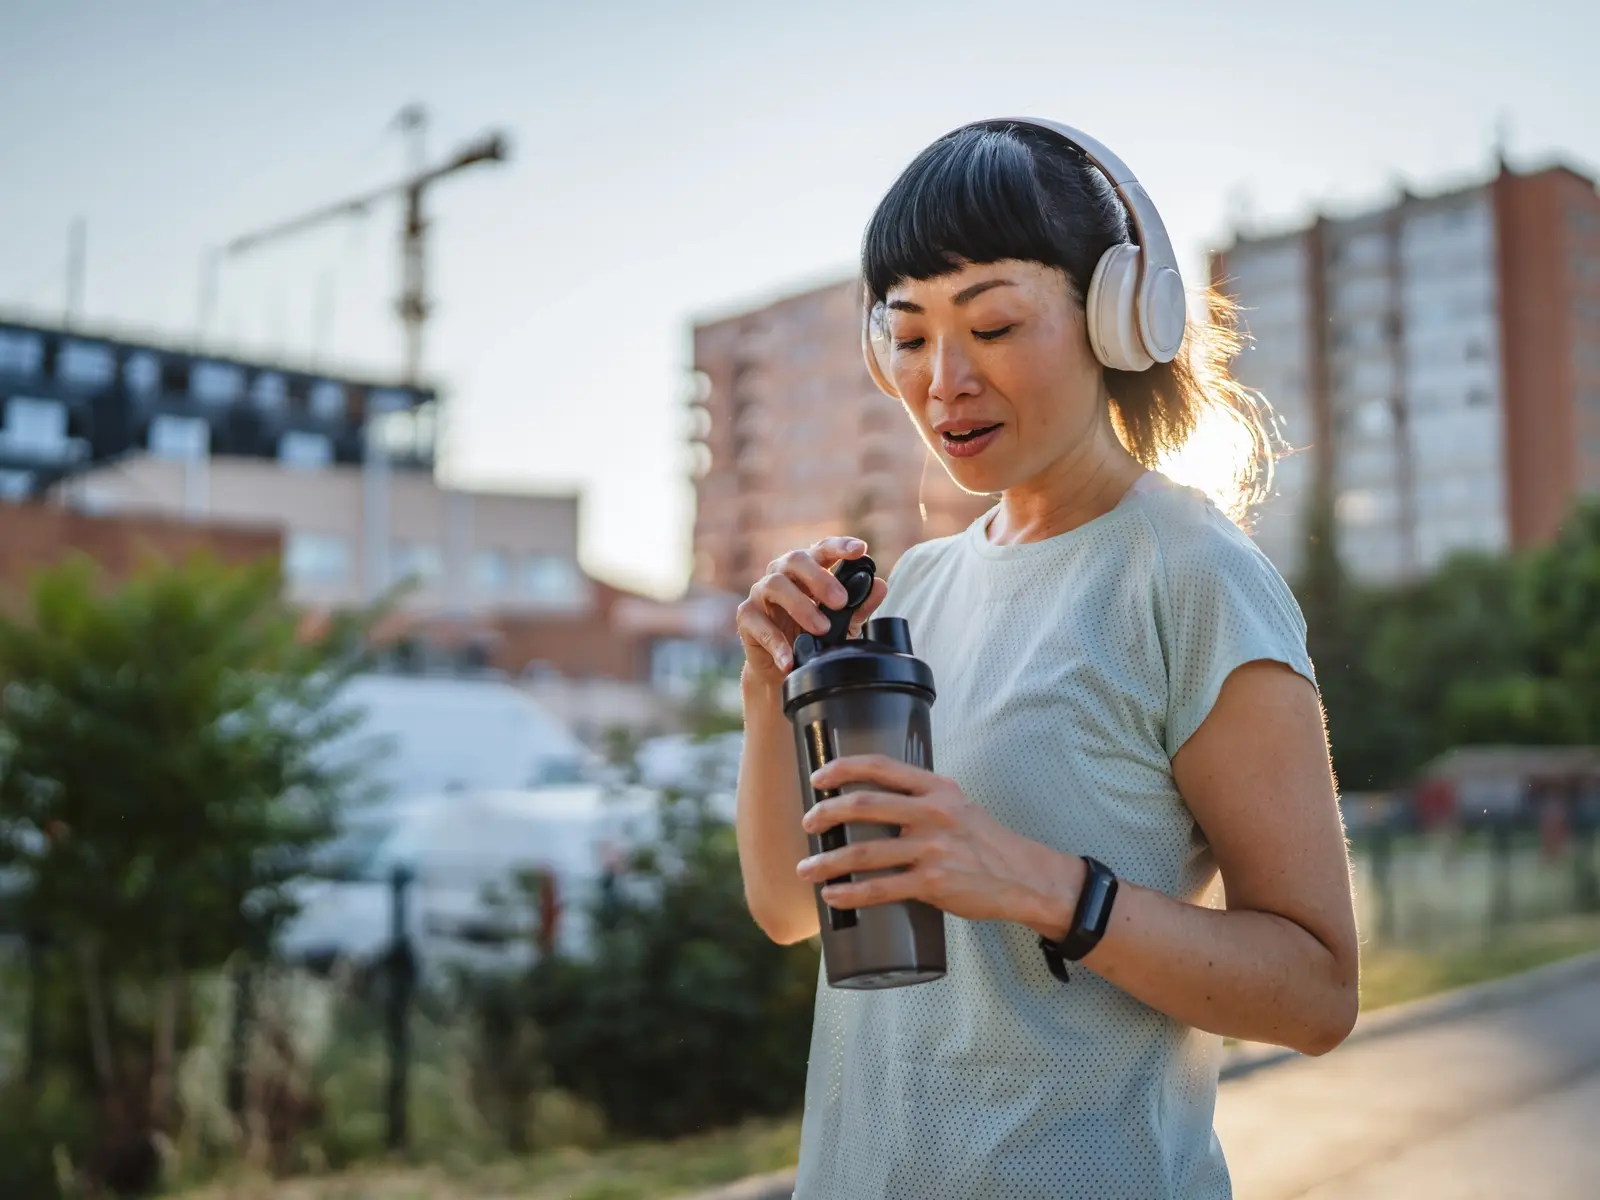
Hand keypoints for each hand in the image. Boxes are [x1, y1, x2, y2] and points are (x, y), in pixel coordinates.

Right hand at [735, 537, 888, 687]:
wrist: (784, 668)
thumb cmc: (813, 635)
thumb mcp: (843, 623)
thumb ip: (860, 605)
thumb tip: (880, 586)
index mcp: (807, 568)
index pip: (823, 549)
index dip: (840, 546)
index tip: (861, 550)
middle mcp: (782, 573)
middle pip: (796, 560)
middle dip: (820, 578)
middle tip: (841, 601)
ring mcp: (761, 592)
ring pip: (775, 585)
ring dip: (801, 606)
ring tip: (822, 629)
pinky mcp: (746, 616)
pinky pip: (759, 623)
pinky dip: (776, 642)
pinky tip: (790, 658)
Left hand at [795, 755, 1086, 935]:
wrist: (1024, 877)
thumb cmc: (984, 841)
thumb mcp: (957, 804)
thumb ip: (921, 799)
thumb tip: (873, 804)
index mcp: (937, 788)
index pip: (883, 767)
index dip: (845, 767)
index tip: (819, 777)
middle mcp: (932, 813)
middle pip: (865, 806)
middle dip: (826, 814)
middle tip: (808, 823)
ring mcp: (932, 849)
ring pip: (865, 851)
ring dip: (828, 861)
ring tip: (806, 868)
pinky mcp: (933, 884)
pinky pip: (881, 888)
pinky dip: (851, 893)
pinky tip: (833, 896)